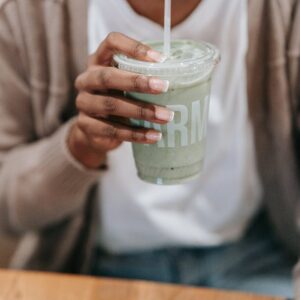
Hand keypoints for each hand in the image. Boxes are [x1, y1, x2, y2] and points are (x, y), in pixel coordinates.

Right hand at [68, 32, 173, 168]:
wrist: (95, 130)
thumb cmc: (118, 99)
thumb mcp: (126, 85)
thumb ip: (141, 78)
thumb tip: (180, 78)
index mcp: (99, 61)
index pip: (111, 43)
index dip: (134, 48)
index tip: (160, 59)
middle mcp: (87, 79)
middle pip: (108, 76)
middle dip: (137, 82)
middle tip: (163, 87)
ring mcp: (84, 103)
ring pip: (110, 105)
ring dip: (141, 111)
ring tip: (165, 117)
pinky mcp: (86, 125)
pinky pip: (111, 130)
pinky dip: (135, 134)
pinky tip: (154, 136)